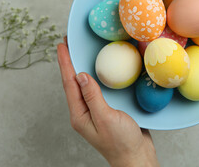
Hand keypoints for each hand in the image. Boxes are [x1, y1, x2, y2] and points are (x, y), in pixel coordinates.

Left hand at [57, 37, 158, 166]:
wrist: (137, 157)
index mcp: (79, 114)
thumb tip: (80, 75)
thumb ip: (92, 97)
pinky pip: (98, 88)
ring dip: (81, 66)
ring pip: (85, 84)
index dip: (65, 63)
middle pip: (74, 82)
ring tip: (80, 51)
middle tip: (68, 43)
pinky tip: (100, 69)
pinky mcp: (107, 109)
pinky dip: (96, 75)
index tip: (62, 45)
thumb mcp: (106, 118)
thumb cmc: (122, 142)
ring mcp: (95, 110)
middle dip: (70, 62)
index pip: (69, 84)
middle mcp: (84, 111)